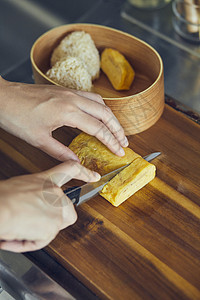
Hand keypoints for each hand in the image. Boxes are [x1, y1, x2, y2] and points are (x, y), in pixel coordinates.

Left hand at [0, 77, 127, 160]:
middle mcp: (73, 99)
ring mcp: (69, 92)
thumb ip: (61, 152)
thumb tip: (77, 162)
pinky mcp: (65, 90)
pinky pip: (90, 97)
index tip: (119, 151)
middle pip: (105, 113)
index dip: (111, 141)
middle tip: (125, 143)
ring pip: (100, 102)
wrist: (2, 96)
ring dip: (111, 117)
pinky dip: (100, 108)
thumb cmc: (16, 116)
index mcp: (67, 112)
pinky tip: (100, 116)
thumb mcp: (38, 139)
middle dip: (118, 129)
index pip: (98, 128)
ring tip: (117, 130)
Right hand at [0, 160, 100, 251]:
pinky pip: (42, 240)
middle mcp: (55, 194)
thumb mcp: (23, 186)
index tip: (94, 176)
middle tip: (38, 221)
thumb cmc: (2, 197)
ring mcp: (56, 211)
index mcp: (46, 181)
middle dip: (56, 220)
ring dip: (38, 232)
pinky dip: (29, 242)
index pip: (70, 170)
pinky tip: (18, 234)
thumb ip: (37, 193)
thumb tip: (35, 205)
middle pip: (68, 212)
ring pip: (54, 228)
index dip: (85, 173)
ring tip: (20, 226)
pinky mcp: (53, 228)